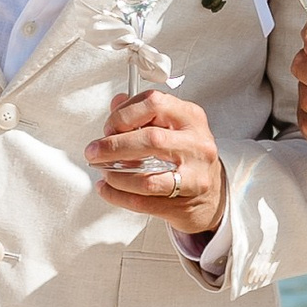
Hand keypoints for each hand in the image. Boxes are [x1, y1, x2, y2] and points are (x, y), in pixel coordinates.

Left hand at [86, 90, 225, 239]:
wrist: (212, 194)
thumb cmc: (189, 156)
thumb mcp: (174, 127)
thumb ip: (145, 113)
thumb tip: (117, 102)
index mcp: (191, 118)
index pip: (154, 103)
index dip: (124, 114)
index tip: (109, 127)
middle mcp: (196, 145)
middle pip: (150, 140)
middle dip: (113, 146)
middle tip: (94, 151)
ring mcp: (193, 177)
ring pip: (146, 179)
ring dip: (116, 176)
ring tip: (104, 172)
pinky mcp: (183, 204)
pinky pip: (143, 202)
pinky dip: (118, 196)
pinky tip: (108, 190)